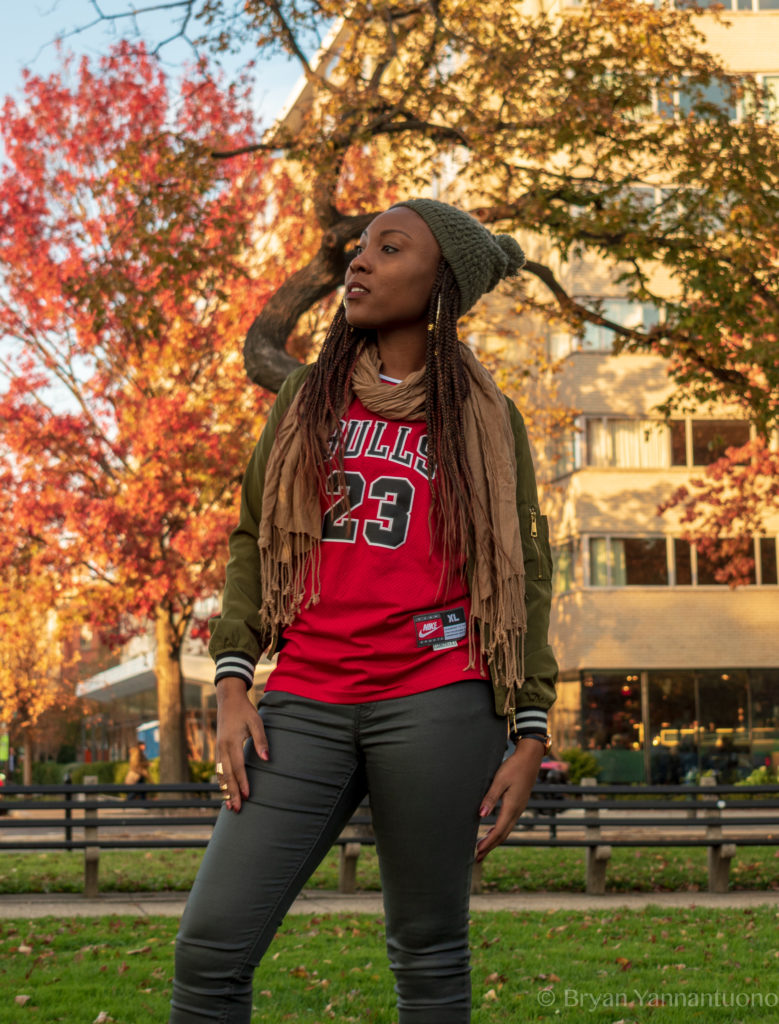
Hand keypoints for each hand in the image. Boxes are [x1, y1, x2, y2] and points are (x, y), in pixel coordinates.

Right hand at [215, 677, 268, 812]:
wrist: (228, 699)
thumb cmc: (245, 710)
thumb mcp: (256, 722)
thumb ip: (261, 741)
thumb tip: (267, 760)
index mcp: (231, 742)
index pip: (238, 767)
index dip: (243, 783)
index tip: (248, 797)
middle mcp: (222, 748)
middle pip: (227, 775)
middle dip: (232, 793)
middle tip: (236, 809)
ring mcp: (218, 749)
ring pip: (220, 774)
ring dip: (225, 790)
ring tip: (229, 806)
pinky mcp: (218, 748)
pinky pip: (218, 769)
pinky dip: (221, 781)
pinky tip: (225, 790)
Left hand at [475, 738, 544, 862]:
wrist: (530, 759)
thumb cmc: (513, 767)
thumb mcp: (499, 781)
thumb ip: (490, 798)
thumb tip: (481, 816)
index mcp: (512, 807)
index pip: (499, 831)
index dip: (488, 842)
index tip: (477, 852)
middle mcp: (517, 811)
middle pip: (503, 835)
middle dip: (490, 846)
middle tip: (477, 858)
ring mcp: (519, 808)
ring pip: (506, 830)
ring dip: (494, 840)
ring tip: (483, 848)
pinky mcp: (518, 804)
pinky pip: (508, 823)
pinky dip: (499, 831)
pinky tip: (492, 832)